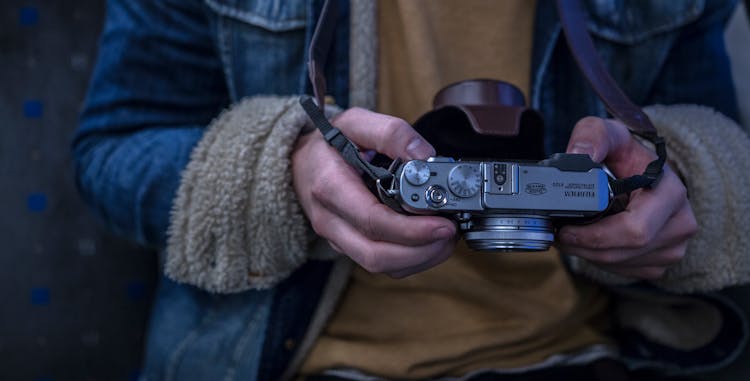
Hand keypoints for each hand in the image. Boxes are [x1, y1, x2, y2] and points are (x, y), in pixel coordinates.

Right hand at [292, 107, 456, 276]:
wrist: (300, 163)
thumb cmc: (328, 144)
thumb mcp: (354, 122)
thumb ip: (390, 132)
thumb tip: (425, 155)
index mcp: (330, 188)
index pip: (372, 221)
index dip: (412, 230)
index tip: (444, 224)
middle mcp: (330, 220)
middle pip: (377, 255)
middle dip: (421, 251)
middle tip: (451, 233)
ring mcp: (338, 238)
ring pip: (381, 266)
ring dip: (420, 259)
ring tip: (446, 238)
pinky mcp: (348, 247)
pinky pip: (381, 264)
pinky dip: (410, 260)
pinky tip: (430, 242)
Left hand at [556, 117, 697, 278]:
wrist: (643, 172)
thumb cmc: (624, 154)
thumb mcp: (608, 133)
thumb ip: (592, 135)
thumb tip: (578, 154)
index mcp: (671, 193)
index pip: (633, 229)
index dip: (593, 236)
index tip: (563, 229)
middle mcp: (680, 223)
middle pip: (624, 252)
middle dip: (584, 247)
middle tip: (557, 235)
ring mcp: (674, 246)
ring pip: (622, 265)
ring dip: (588, 255)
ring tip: (568, 236)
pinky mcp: (662, 262)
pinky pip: (625, 272)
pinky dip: (601, 261)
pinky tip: (588, 244)